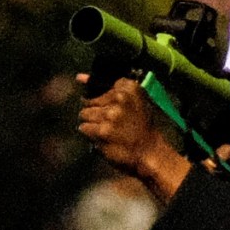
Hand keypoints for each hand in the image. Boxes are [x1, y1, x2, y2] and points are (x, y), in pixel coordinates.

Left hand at [77, 77, 191, 199]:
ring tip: (106, 131)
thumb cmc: (142, 128)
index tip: (96, 97)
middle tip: (108, 122)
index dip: (96, 94)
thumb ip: (113, 89)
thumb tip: (79, 77)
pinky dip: (90, 134)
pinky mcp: (102, 131)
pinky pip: (84, 128)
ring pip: (84, 114)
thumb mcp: (137, 102)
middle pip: (89, 100)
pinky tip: (103, 138)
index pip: (100, 84)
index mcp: (130, 88)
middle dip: (95, 112)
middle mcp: (120, 98)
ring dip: (92, 124)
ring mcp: (110, 114)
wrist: (150, 153)